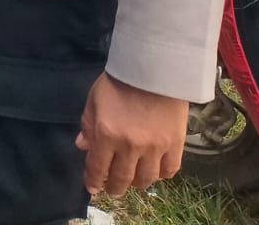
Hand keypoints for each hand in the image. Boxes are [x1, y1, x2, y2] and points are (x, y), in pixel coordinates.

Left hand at [77, 73, 188, 195]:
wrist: (155, 69)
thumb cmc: (119, 82)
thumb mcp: (94, 99)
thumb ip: (88, 124)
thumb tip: (82, 146)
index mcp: (106, 134)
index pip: (97, 167)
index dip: (94, 181)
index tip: (93, 188)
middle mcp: (130, 146)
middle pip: (122, 178)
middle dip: (115, 187)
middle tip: (113, 190)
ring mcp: (155, 148)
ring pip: (146, 179)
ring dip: (137, 184)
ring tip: (133, 182)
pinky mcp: (176, 145)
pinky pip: (169, 171)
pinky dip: (160, 175)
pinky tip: (154, 172)